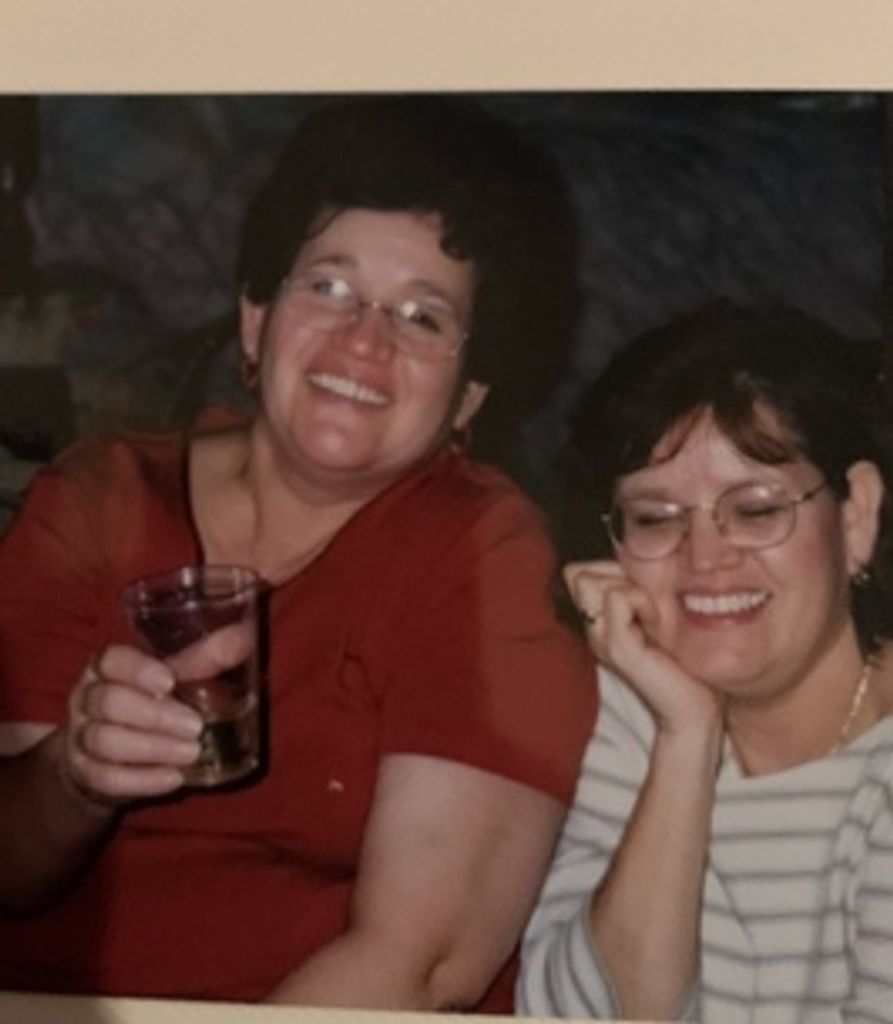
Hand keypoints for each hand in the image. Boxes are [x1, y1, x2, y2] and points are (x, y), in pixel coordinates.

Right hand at [62, 645, 202, 805]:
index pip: (110, 660)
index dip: (137, 669)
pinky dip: (143, 780)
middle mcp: (87, 699)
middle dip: (154, 715)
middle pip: (108, 702)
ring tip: (192, 752)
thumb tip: (242, 638)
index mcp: (106, 668)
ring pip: (105, 741)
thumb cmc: (150, 702)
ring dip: (152, 748)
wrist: (107, 755)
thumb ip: (204, 658)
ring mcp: (81, 738)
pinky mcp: (86, 774)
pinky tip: (174, 778)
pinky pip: (107, 779)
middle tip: (196, 726)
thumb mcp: (172, 677)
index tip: (170, 682)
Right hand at [564, 560, 721, 733]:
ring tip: (653, 615)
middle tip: (647, 605)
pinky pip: (616, 597)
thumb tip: (632, 555)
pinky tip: (657, 622)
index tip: (639, 593)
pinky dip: (641, 600)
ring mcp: (600, 638)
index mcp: (599, 621)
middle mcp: (592, 629)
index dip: (605, 570)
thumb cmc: (682, 658)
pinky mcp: (617, 646)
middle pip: (577, 573)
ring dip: (630, 587)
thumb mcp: (654, 613)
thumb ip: (635, 589)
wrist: (695, 707)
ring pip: (592, 581)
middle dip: (615, 575)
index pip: (576, 572)